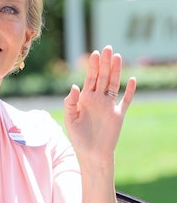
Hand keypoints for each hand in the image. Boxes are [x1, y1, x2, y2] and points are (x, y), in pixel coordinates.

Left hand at [64, 46, 135, 166]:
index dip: (92, 66)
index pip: (90, 78)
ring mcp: (109, 106)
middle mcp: (98, 100)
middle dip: (105, 63)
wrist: (92, 154)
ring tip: (118, 57)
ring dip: (116, 71)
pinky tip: (132, 80)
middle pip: (103, 77)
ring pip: (114, 84)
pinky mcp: (118, 115)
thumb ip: (70, 102)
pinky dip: (129, 91)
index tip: (95, 53)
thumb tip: (74, 86)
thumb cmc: (78, 138)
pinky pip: (125, 100)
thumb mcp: (70, 119)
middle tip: (108, 48)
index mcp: (85, 99)